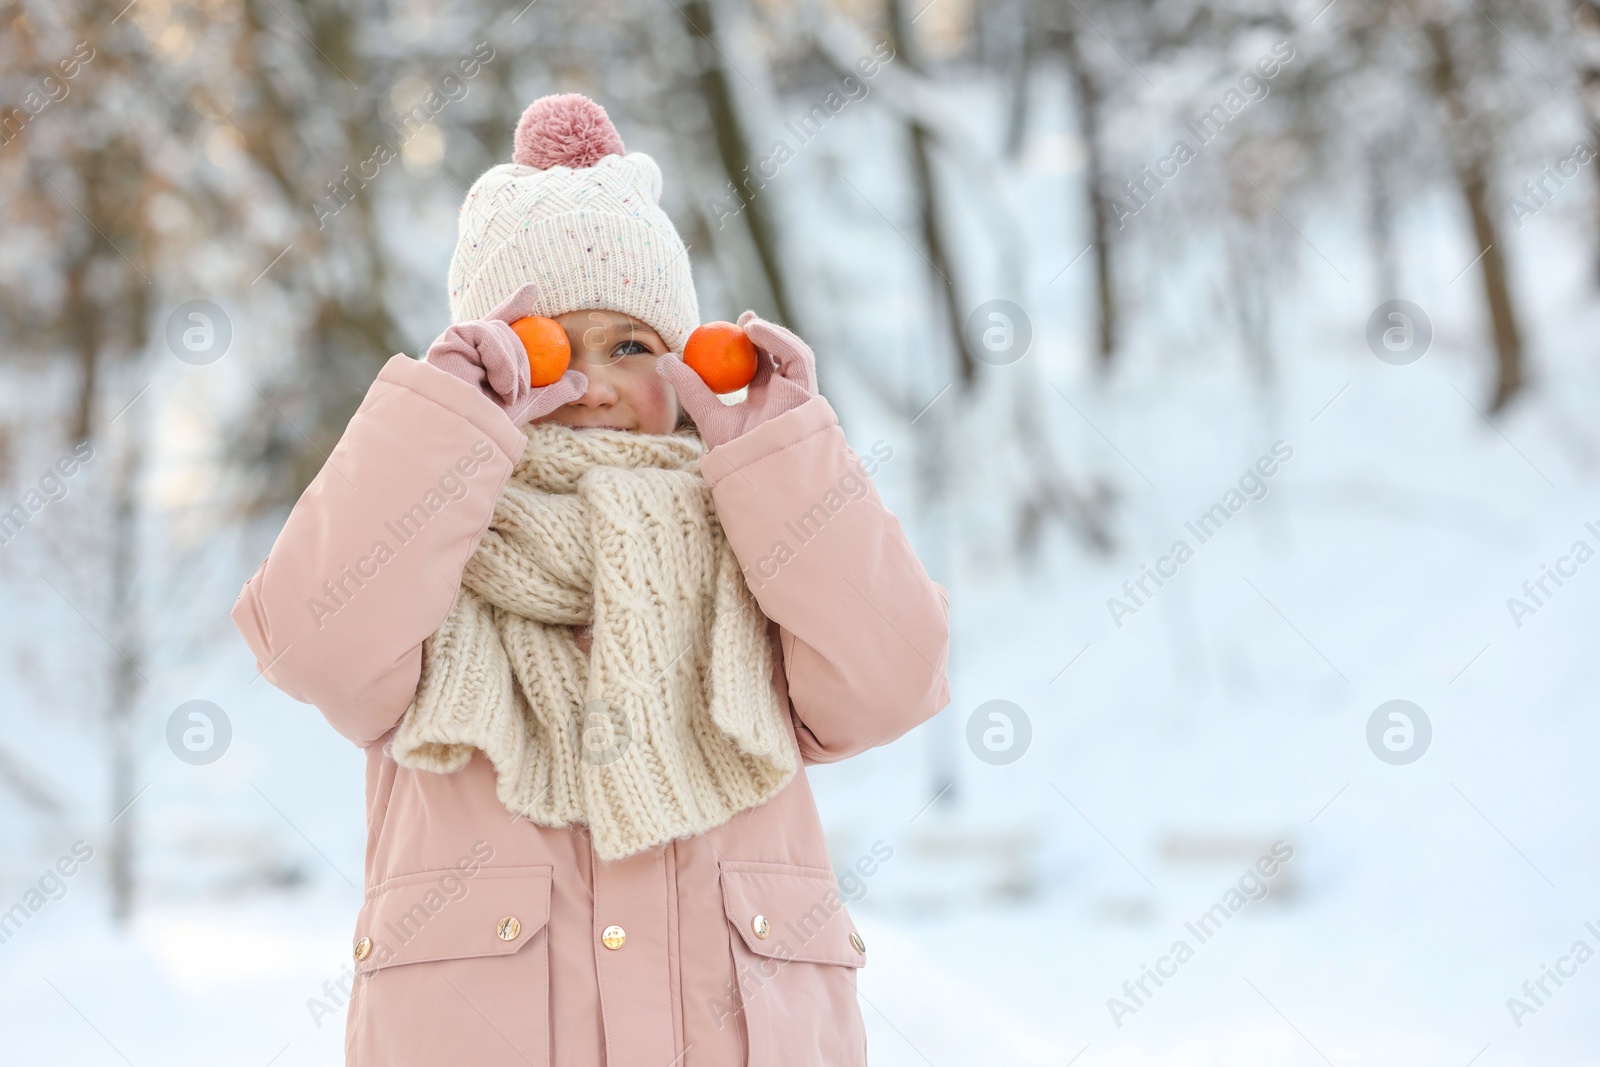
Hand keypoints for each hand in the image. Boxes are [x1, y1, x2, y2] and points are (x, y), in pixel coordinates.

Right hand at [425, 282, 586, 425]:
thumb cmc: (493, 423)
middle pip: (508, 332)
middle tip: (517, 392)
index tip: (532, 290)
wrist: (468, 433)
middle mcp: (469, 347)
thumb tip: (582, 380)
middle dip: (521, 362)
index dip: (514, 305)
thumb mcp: (530, 404)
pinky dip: (500, 359)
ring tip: (506, 394)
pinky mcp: (449, 339)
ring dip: (513, 366)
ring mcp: (457, 342)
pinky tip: (497, 383)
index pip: (503, 324)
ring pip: (500, 331)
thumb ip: (553, 391)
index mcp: (484, 357)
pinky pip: (485, 332)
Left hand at [657, 310, 816, 448]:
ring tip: (747, 324)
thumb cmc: (735, 452)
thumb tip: (663, 361)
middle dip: (762, 334)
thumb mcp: (707, 415)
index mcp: (762, 403)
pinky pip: (798, 358)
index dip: (742, 347)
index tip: (724, 330)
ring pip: (790, 355)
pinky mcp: (809, 393)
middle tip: (742, 318)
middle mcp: (783, 398)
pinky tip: (755, 331)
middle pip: (776, 359)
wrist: (761, 472)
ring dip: (771, 335)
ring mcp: (798, 396)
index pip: (756, 368)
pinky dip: (779, 339)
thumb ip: (690, 389)